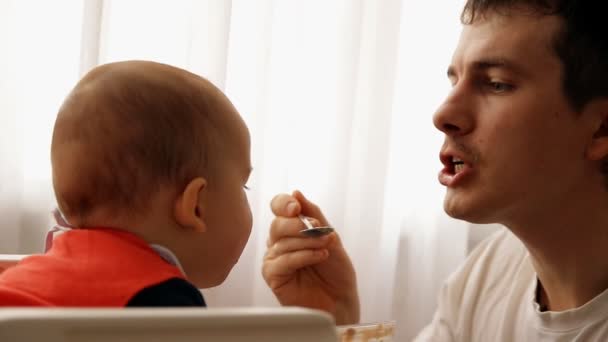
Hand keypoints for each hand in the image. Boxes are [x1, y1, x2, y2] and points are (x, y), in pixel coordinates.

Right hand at [262, 190, 359, 324]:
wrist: (341, 298)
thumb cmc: (335, 270)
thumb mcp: (330, 235)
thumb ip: (313, 214)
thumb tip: (296, 192)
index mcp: (291, 229)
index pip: (278, 207)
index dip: (283, 203)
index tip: (296, 207)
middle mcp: (279, 242)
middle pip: (277, 224)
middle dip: (299, 226)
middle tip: (319, 231)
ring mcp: (275, 259)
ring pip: (282, 242)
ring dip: (308, 243)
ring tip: (326, 248)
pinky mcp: (273, 276)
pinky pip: (282, 260)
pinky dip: (303, 256)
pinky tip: (319, 257)